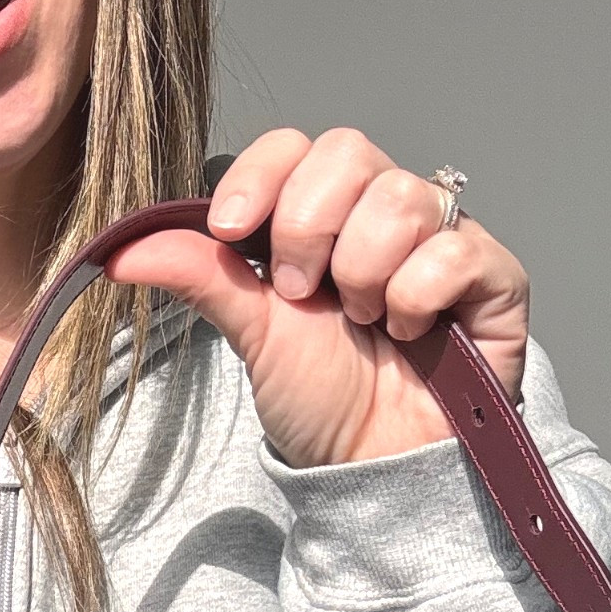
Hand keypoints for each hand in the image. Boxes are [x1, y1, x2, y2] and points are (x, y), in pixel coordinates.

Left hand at [106, 128, 530, 468]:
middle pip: (348, 151)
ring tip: (363, 324)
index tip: (229, 231)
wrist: (374, 467)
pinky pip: (455, 249)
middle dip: (307, 229)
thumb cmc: (320, 398)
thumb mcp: (248, 331)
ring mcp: (445, 238)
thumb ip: (197, 275)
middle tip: (302, 294)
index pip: (296, 145)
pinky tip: (412, 332)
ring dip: (362, 275)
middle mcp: (386, 212)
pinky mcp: (496, 276)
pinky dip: (417, 298)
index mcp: (324, 214)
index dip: (261, 178)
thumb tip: (115, 248)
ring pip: (400, 199)